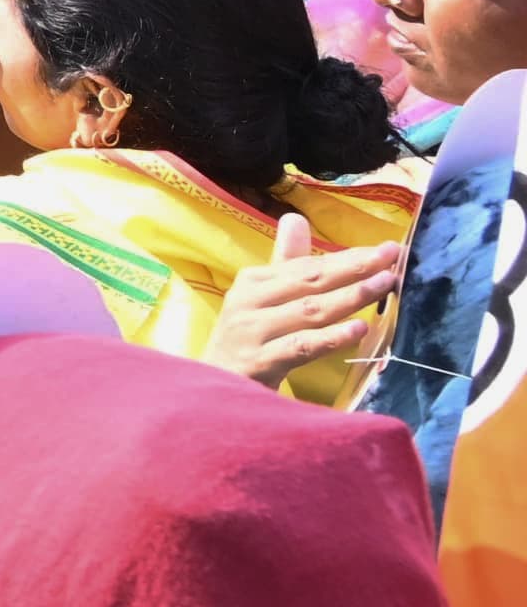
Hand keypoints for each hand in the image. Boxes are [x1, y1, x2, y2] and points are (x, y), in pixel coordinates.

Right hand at [204, 214, 401, 390]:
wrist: (215, 388)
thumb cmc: (246, 341)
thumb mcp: (261, 299)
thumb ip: (284, 262)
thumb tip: (295, 218)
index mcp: (253, 281)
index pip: (307, 265)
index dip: (347, 257)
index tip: (385, 249)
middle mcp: (249, 301)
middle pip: (309, 281)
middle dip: (354, 268)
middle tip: (391, 259)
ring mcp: (253, 331)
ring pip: (309, 310)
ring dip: (350, 297)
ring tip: (384, 286)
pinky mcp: (260, 361)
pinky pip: (302, 346)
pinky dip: (331, 337)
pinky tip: (360, 329)